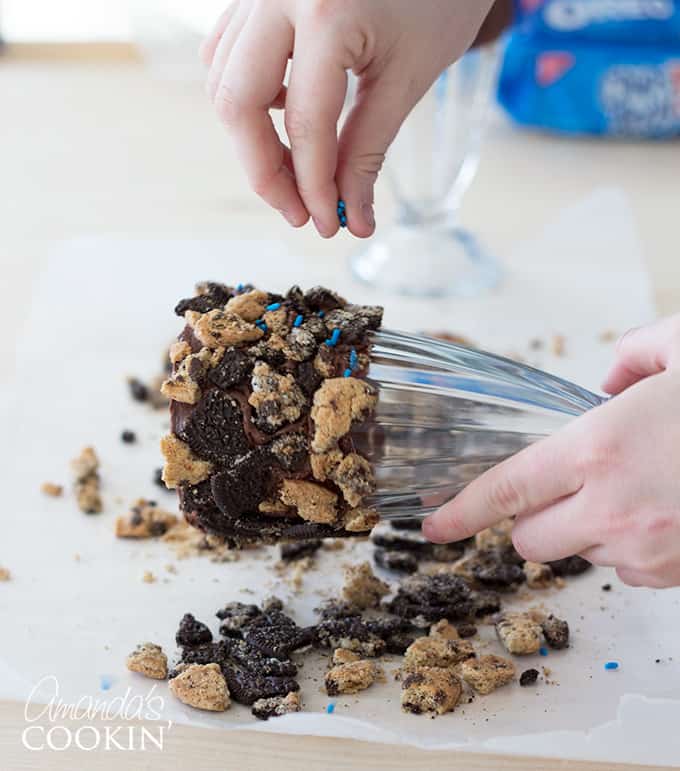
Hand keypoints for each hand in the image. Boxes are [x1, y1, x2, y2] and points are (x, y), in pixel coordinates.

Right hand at [200, 0, 496, 237]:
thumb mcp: (409, 78)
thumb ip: (368, 151)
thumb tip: (351, 217)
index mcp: (326, 11)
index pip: (305, 126)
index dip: (313, 188)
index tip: (326, 225)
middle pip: (237, 104)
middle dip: (264, 171)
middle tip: (297, 211)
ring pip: (222, 79)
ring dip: (251, 137)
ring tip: (297, 169)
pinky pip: (226, 51)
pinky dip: (246, 94)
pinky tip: (282, 116)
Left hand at [423, 315, 679, 588]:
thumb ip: (630, 358)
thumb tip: (607, 384)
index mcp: (600, 448)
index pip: (506, 490)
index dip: (461, 512)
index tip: (433, 526)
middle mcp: (617, 509)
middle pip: (531, 540)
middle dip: (532, 519)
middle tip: (561, 486)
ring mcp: (653, 551)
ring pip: (585, 554)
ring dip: (591, 527)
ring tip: (640, 485)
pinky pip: (633, 568)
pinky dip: (635, 543)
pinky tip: (669, 506)